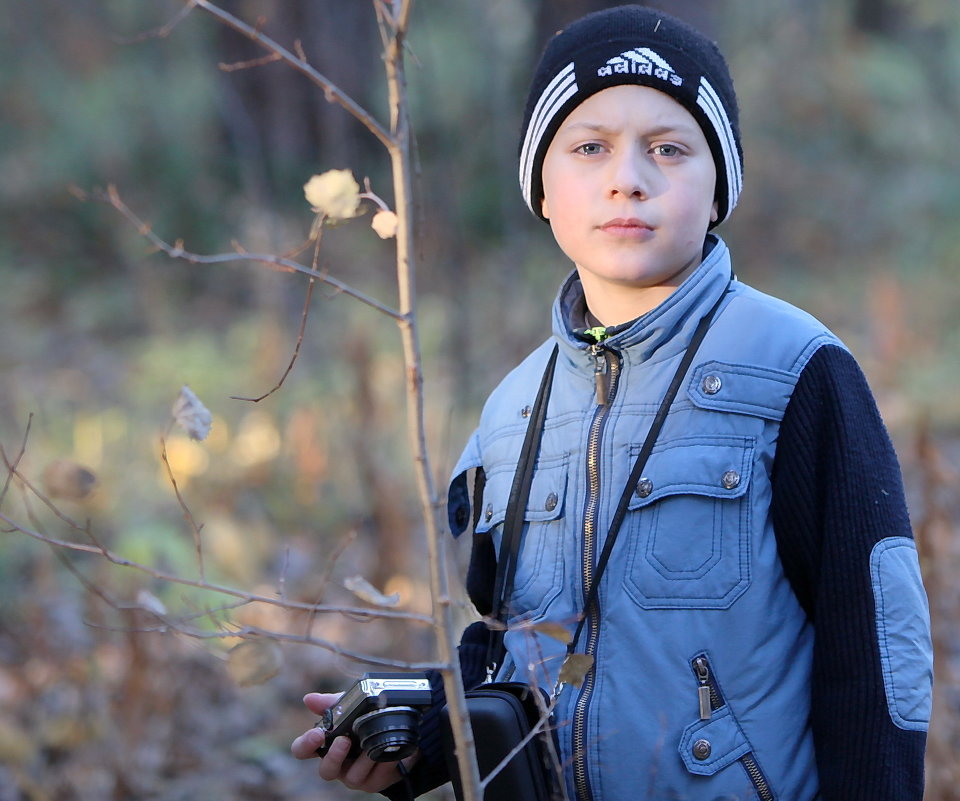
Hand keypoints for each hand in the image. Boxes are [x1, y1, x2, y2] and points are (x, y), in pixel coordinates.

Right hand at [291, 692, 418, 792]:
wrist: (396, 734)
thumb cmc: (365, 721)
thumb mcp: (350, 708)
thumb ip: (331, 703)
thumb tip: (309, 699)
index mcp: (326, 746)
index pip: (303, 750)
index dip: (306, 744)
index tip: (317, 734)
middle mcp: (337, 764)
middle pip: (325, 771)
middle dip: (334, 756)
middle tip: (344, 741)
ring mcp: (354, 776)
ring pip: (352, 777)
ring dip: (363, 760)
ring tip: (372, 746)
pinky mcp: (373, 782)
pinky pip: (375, 778)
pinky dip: (382, 765)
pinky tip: (387, 755)